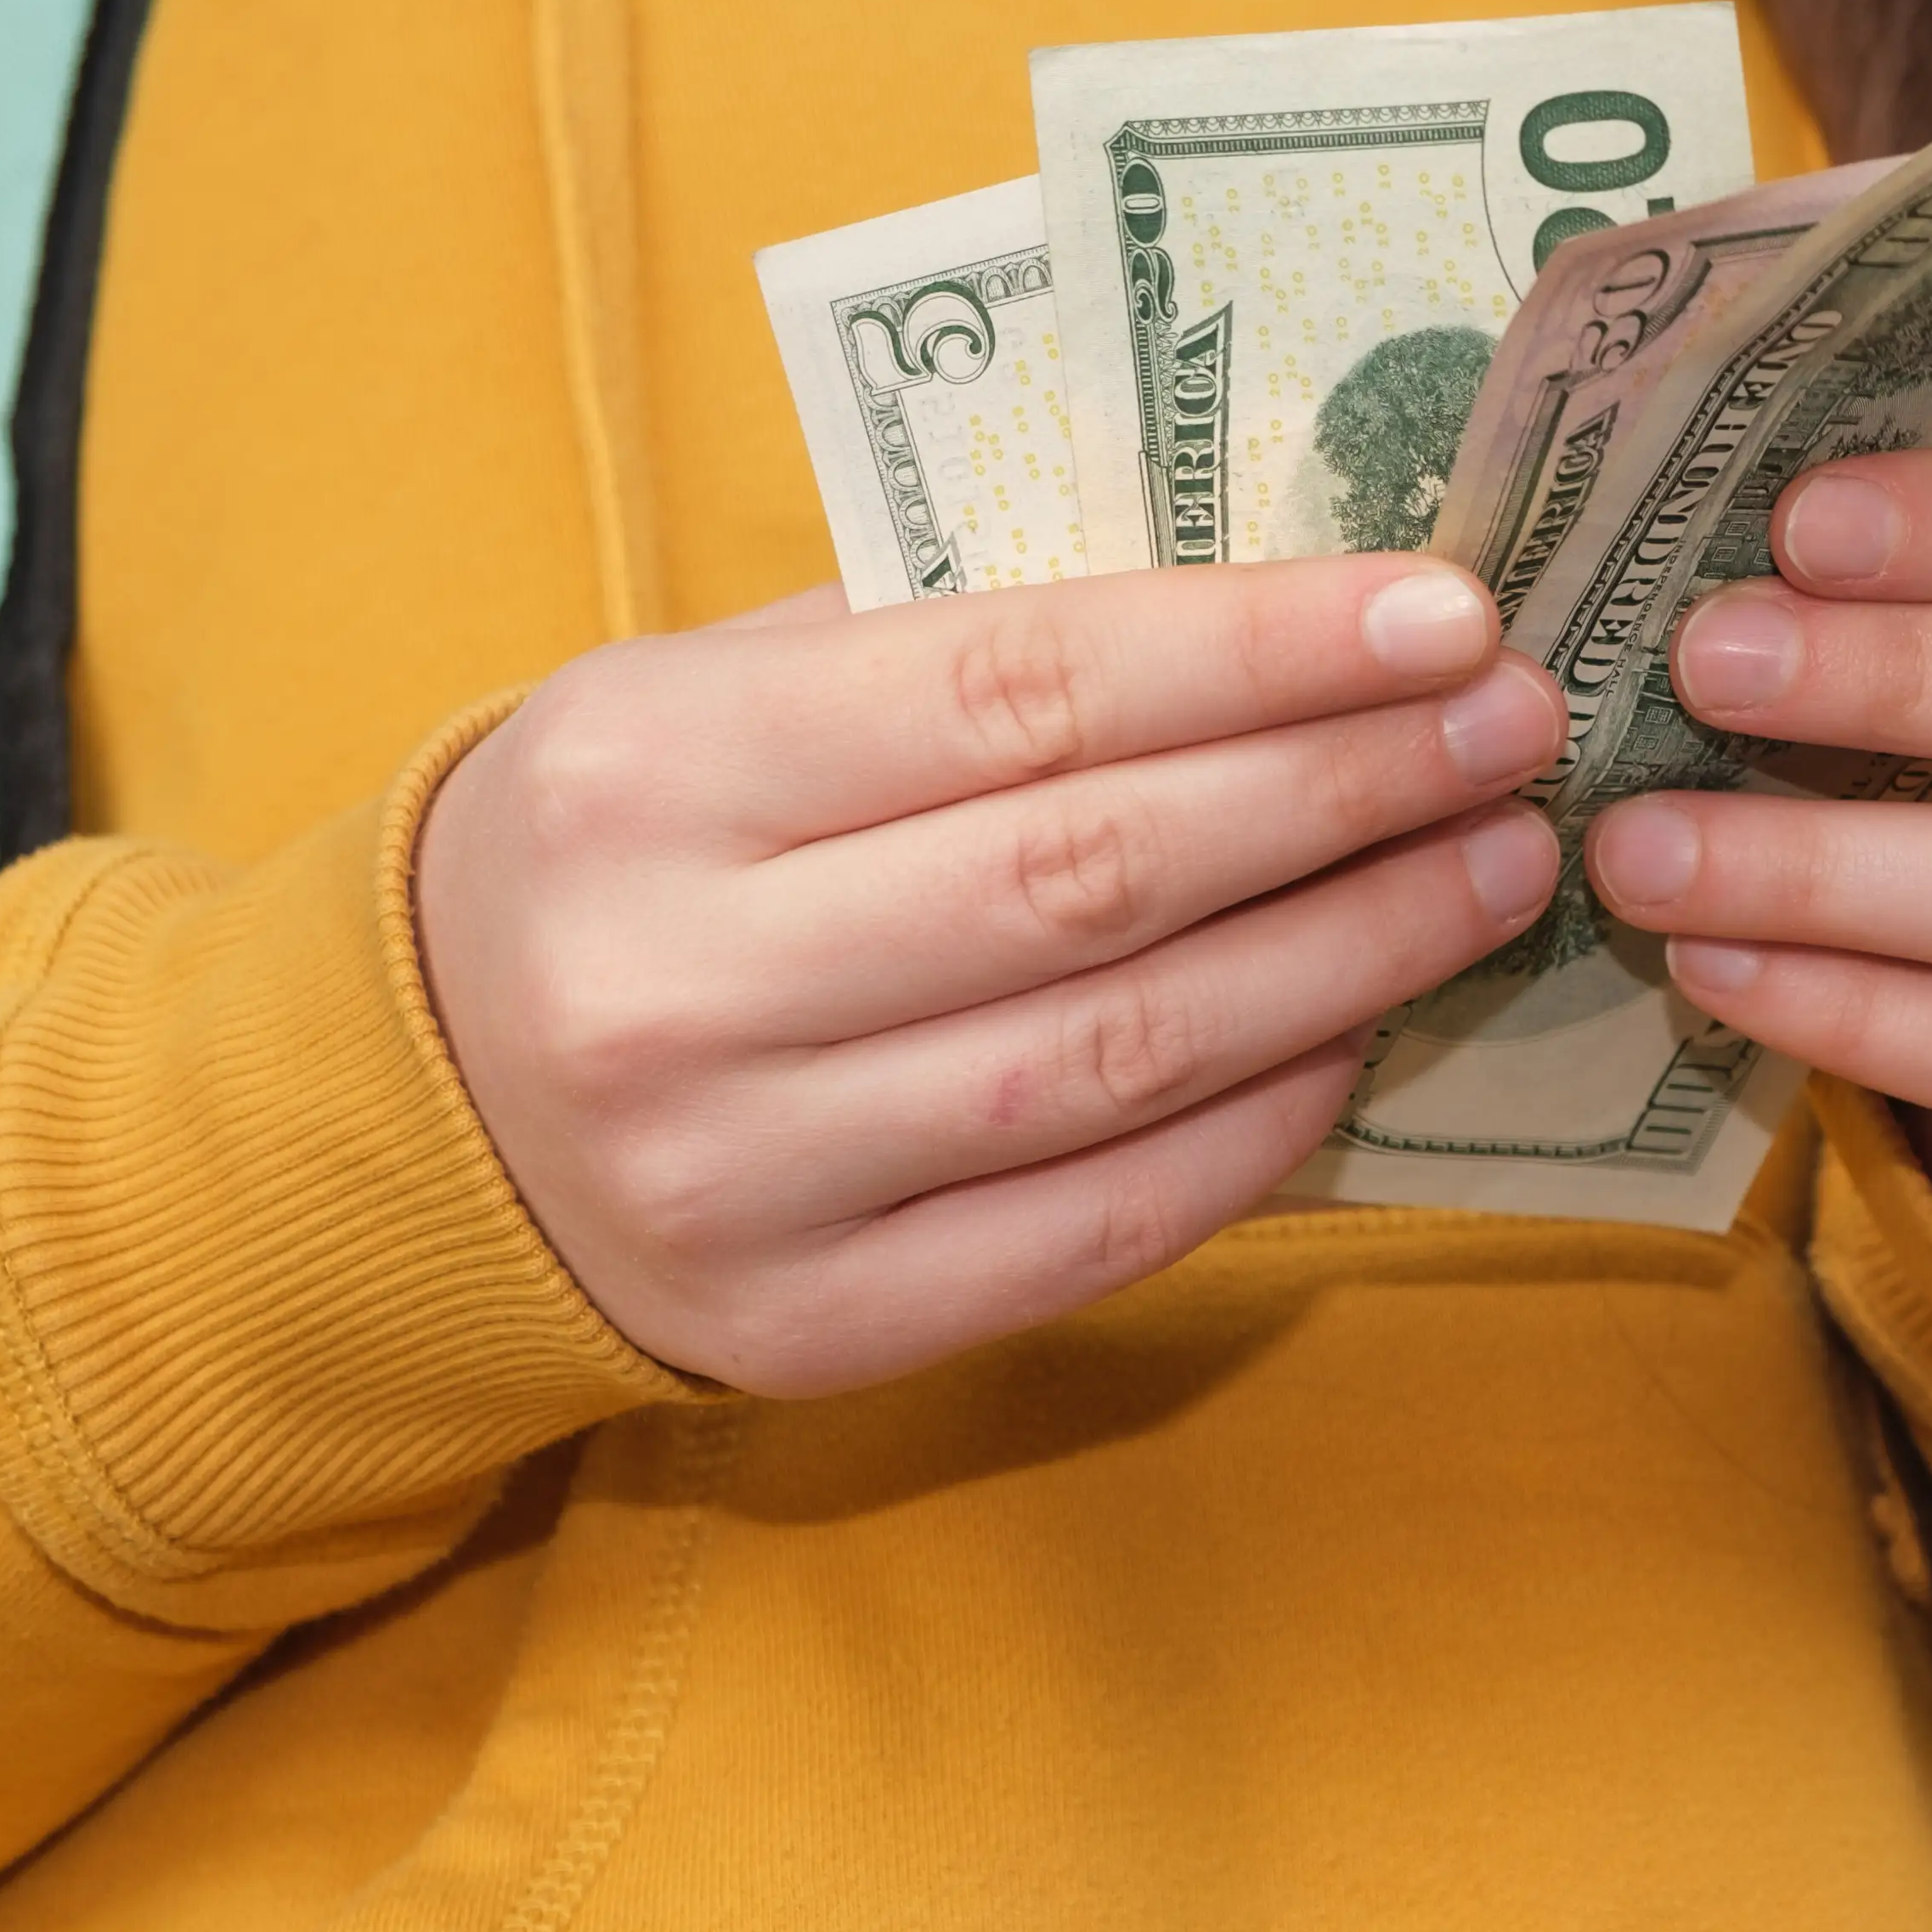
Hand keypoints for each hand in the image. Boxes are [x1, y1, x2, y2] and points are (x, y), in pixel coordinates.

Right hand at [413, 555, 1564, 1394]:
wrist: (417, 1111)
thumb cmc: (628, 850)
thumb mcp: (709, 694)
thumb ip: (944, 646)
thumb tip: (1269, 602)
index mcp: (652, 774)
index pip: (1015, 689)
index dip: (1254, 649)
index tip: (1443, 608)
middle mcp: (681, 984)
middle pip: (1091, 872)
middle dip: (1343, 788)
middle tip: (1514, 726)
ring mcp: (741, 1180)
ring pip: (1119, 1053)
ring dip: (1347, 953)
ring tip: (1492, 864)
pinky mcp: (809, 1329)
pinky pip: (1094, 1222)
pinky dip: (1257, 1127)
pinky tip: (1364, 1034)